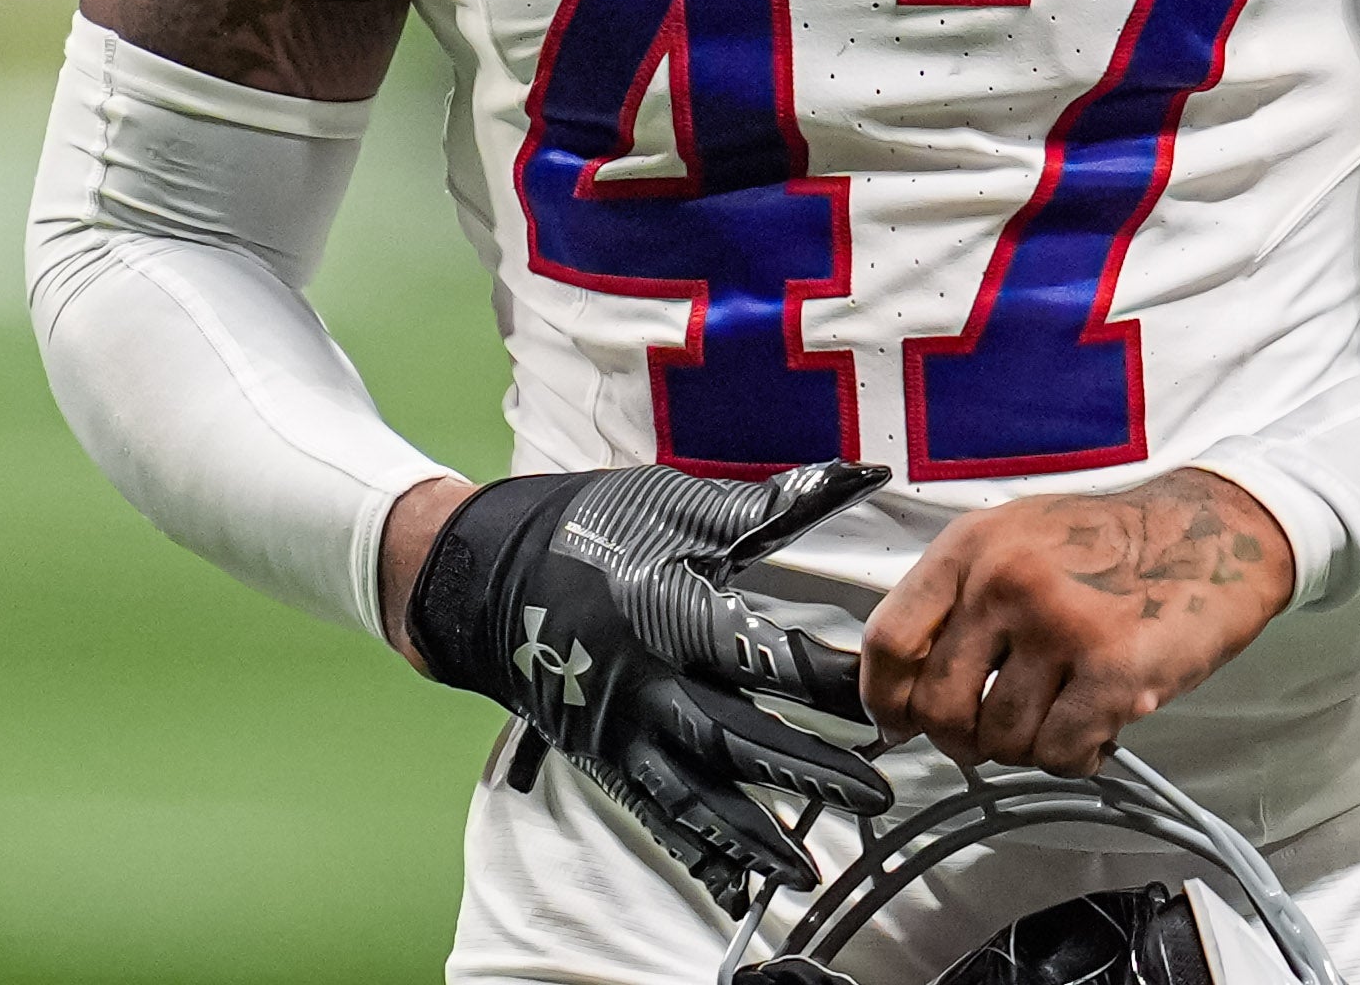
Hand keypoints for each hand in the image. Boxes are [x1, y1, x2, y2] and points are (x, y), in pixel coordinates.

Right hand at [401, 460, 895, 912]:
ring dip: (753, 833)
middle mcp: (641, 681)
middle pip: (733, 737)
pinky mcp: (602, 757)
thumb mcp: (675, 504)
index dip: (821, 679)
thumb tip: (856, 476)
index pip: (758, 656)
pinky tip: (737, 883)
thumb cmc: (586, 530)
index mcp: (664, 612)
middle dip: (805, 770)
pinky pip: (654, 812)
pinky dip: (696, 850)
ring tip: (807, 869)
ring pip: (692, 793)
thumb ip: (771, 504)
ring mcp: (617, 728)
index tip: (875, 695)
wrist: (484, 574)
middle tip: (873, 793)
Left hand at [857, 468, 1293, 776]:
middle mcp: (1007, 581)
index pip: (890, 639)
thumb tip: (903, 685)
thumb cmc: (1112, 543)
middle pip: (938, 703)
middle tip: (986, 737)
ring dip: (1024, 748)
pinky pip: (1060, 753)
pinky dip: (1071, 759)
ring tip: (1057, 719)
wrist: (1212, 532)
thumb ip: (958, 603)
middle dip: (957, 738)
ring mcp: (1061, 625)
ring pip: (1000, 738)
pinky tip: (1092, 731)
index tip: (894, 722)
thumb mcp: (1013, 541)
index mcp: (971, 547)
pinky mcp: (1115, 670)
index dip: (883, 698)